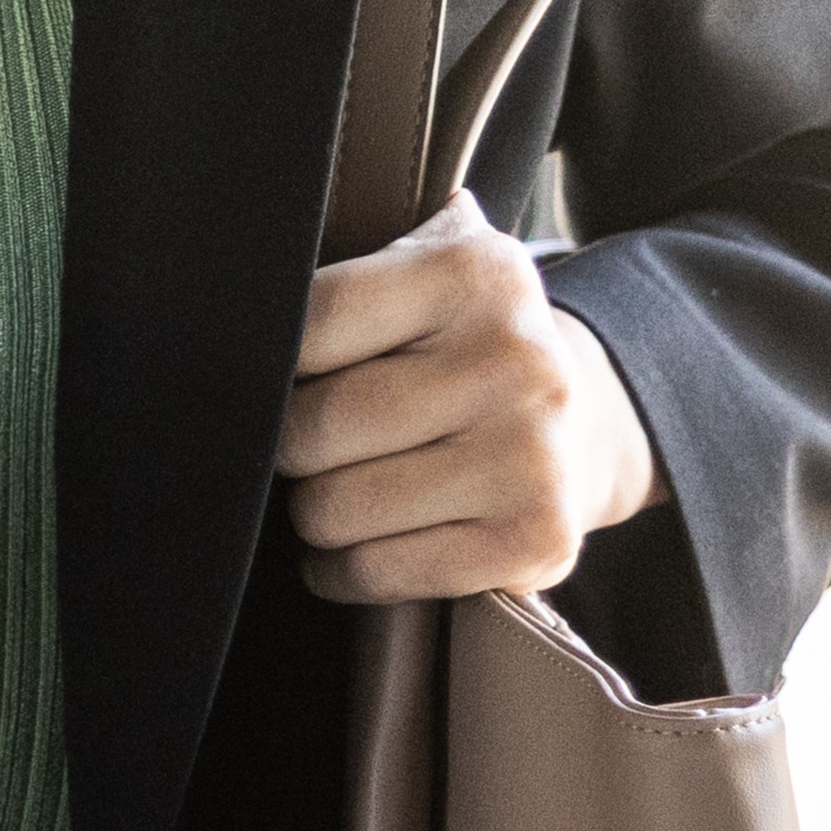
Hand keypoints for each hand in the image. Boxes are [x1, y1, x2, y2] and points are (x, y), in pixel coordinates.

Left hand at [278, 194, 664, 603]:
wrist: (585, 422)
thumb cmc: (462, 347)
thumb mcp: (425, 272)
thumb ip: (351, 259)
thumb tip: (246, 286)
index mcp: (477, 274)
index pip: (315, 320)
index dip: (274, 359)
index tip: (276, 373)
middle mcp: (517, 361)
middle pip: (317, 425)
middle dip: (290, 446)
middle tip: (308, 442)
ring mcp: (532, 456)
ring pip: (335, 508)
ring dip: (314, 512)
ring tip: (341, 487)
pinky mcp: (535, 540)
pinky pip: (377, 571)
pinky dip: (343, 570)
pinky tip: (362, 542)